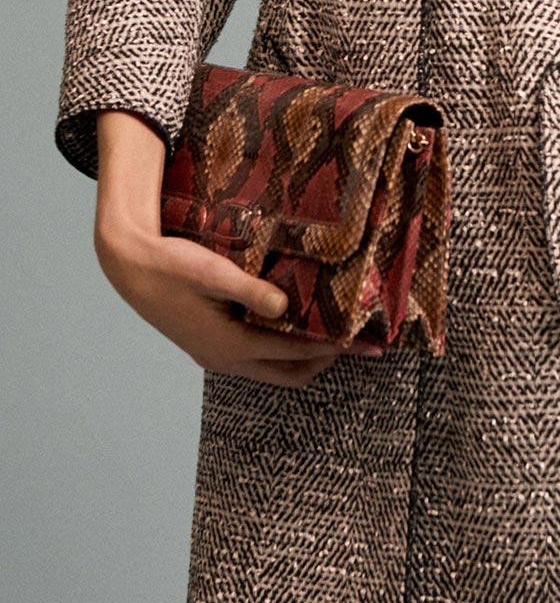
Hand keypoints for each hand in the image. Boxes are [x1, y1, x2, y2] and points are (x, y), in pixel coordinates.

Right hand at [94, 110, 340, 387]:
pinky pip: (255, 357)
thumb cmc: (169, 266)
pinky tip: (287, 324)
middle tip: (349, 341)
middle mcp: (224, 359)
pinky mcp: (209, 344)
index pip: (293, 354)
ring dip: (300, 357)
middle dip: (321, 362)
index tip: (358, 342)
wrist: (129, 267)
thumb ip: (249, 291)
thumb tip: (285, 307)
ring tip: (325, 332)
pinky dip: (279, 349)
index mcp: (229, 345)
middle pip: (287, 375)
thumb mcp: (211, 272)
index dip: (329, 349)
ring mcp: (215, 355)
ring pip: (270, 369)